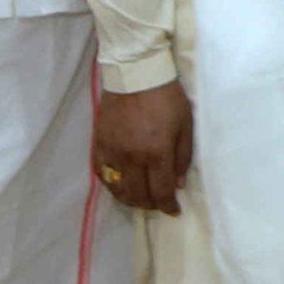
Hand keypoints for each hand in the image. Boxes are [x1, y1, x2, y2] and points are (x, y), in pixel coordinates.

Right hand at [94, 80, 191, 213]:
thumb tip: (178, 184)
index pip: (161, 192)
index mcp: (157, 152)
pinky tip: (120, 185)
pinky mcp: (99, 143)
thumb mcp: (185, 123)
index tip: (174, 210)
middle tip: (158, 203)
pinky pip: (101, 173)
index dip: (168, 206)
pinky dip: (111, 184)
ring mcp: (113, 151)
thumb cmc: (166, 96)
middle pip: (138, 196)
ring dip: (130, 199)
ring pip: (118, 189)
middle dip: (151, 205)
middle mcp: (132, 156)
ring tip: (140, 198)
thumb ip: (183, 156)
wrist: (136, 73)